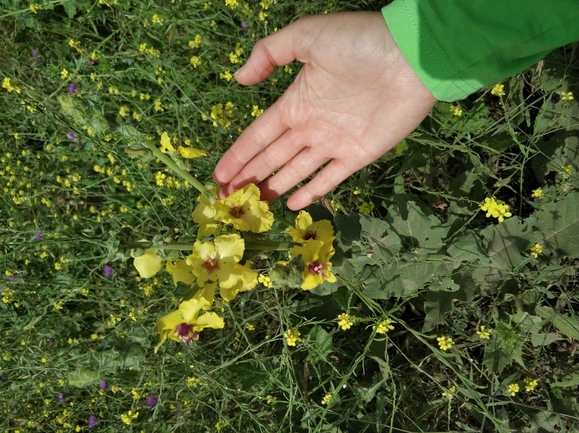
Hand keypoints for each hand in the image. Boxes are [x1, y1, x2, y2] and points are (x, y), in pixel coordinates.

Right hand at [213, 12, 436, 209]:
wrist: (410, 56)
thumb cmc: (358, 43)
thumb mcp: (307, 35)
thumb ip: (270, 53)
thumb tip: (238, 78)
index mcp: (296, 102)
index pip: (259, 135)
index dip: (239, 155)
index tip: (219, 175)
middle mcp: (311, 126)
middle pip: (273, 158)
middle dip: (249, 177)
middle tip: (227, 199)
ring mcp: (334, 143)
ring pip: (296, 171)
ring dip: (274, 187)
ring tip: (254, 205)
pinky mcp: (358, 155)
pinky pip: (330, 178)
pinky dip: (313, 192)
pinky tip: (294, 204)